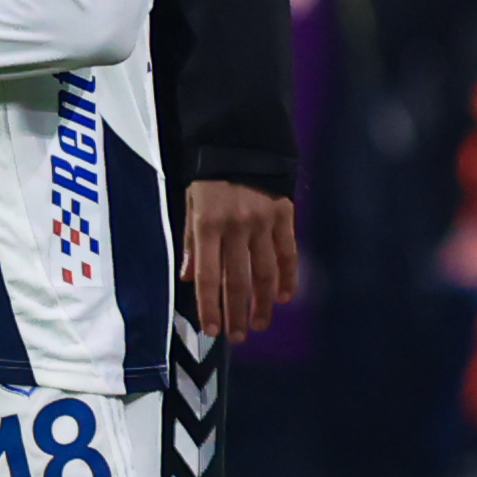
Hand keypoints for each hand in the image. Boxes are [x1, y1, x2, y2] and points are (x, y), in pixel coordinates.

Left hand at [181, 179, 298, 341]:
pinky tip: (283, 297)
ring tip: (259, 323)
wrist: (242, 141)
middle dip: (237, 313)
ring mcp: (263, 222)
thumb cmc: (209, 177)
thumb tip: (189, 279)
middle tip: (238, 336)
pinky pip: (287, 253)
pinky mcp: (284, 215)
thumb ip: (191, 242)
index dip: (210, 307)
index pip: (209, 277)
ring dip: (263, 303)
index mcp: (207, 225)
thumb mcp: (189, 204)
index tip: (212, 330)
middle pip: (238, 280)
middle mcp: (236, 226)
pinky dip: (287, 277)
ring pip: (265, 272)